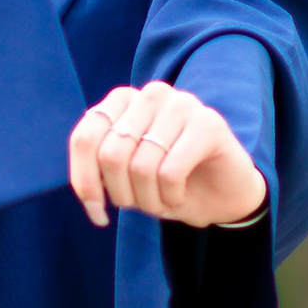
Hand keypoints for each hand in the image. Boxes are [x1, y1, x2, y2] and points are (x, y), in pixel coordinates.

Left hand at [69, 79, 267, 231]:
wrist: (222, 195)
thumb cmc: (169, 184)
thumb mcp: (124, 179)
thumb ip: (99, 170)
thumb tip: (84, 186)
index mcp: (122, 100)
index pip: (84, 139)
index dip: (84, 182)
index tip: (96, 213)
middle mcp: (150, 95)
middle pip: (111, 154)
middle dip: (121, 195)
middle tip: (138, 206)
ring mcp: (182, 104)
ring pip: (141, 166)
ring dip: (148, 200)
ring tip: (161, 203)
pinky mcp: (208, 124)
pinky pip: (170, 172)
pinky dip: (170, 197)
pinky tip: (178, 196)